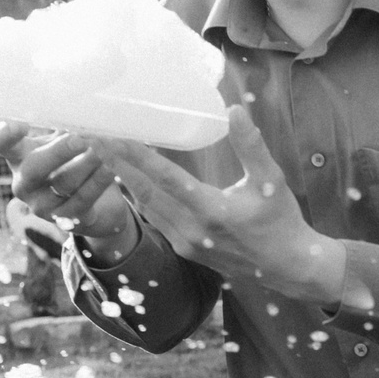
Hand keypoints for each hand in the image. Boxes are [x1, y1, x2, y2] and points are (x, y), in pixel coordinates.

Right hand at [0, 123, 137, 257]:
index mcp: (19, 156)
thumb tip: (83, 104)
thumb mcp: (62, 142)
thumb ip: (65, 127)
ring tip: (103, 150)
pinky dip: (98, 183)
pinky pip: (83, 200)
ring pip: (63, 184)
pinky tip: (111, 169)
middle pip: (34, 169)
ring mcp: (42, 204)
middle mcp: (24, 183)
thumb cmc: (72, 163)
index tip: (21, 125)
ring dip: (86, 165)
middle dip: (58, 152)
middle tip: (80, 139)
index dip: (5, 135)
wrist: (95, 205)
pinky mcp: (66, 220)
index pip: (1, 143)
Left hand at [91, 105, 349, 302]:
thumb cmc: (282, 222)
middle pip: (143, 192)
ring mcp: (185, 243)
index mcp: (212, 211)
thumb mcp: (272, 181)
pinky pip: (155, 219)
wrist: (288, 267)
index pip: (165, 178)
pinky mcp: (185, 250)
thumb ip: (251, 145)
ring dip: (123, 180)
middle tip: (91, 137)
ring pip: (146, 207)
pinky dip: (139, 198)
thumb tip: (235, 110)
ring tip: (103, 154)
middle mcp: (192, 230)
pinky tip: (128, 181)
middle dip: (116, 163)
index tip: (113, 135)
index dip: (136, 154)